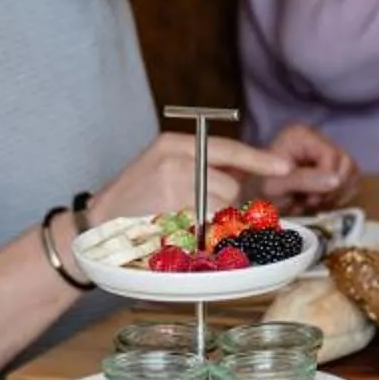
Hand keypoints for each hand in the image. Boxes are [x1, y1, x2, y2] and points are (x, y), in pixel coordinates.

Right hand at [88, 132, 295, 230]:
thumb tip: (245, 167)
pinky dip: (202, 235)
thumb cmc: (134, 197)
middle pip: (229, 185)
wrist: (95, 224)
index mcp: (172, 144)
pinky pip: (207, 228)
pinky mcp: (170, 217)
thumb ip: (199, 162)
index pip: (226, 148)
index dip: (258, 159)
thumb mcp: (162, 165)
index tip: (283, 167)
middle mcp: (174, 162)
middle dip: (223, 201)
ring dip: (212, 220)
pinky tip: (180, 231)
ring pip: (221, 208)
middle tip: (195, 208)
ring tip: (183, 219)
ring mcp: (172, 190)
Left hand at [258, 123, 355, 202]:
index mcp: (302, 136)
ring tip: (314, 202)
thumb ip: (305, 180)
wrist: (253, 197)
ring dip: (337, 193)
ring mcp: (325, 151)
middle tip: (311, 201)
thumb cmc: (259, 189)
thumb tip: (336, 179)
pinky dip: (340, 194)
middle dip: (333, 188)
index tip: (310, 198)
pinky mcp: (331, 166)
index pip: (332, 156)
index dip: (327, 180)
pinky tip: (322, 201)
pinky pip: (351, 180)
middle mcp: (317, 138)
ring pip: (352, 171)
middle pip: (346, 163)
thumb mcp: (277, 186)